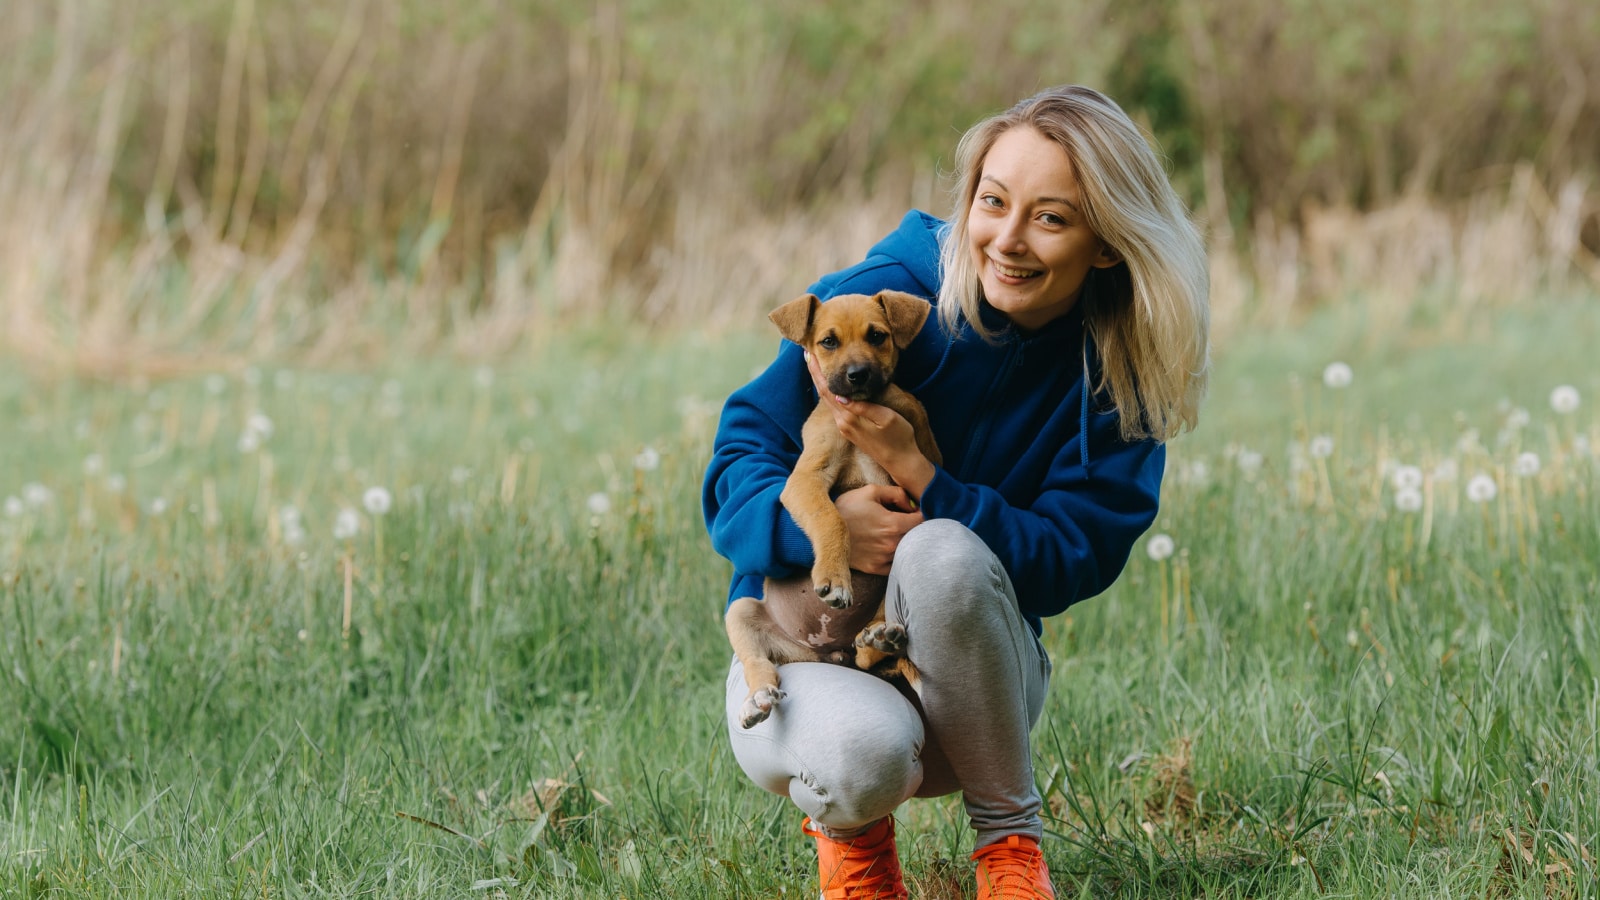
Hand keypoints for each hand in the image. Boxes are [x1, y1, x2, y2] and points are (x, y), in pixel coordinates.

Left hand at [804, 350, 935, 497]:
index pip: (828, 390)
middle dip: (815, 374)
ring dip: (822, 383)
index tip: (810, 355)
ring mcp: (845, 428)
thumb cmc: (899, 438)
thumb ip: (863, 407)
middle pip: (824, 394)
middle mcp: (842, 424)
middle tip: (808, 354)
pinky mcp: (850, 431)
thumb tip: (841, 396)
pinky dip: (831, 393)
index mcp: (849, 418)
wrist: (902, 463)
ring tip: (817, 367)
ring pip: (829, 401)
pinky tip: (832, 386)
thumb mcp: (886, 418)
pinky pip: (836, 408)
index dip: (817, 372)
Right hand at [834, 484, 922, 574]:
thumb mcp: (870, 491)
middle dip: (916, 529)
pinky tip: (889, 548)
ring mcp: (883, 558)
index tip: (915, 512)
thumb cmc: (846, 508)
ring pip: (907, 551)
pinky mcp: (875, 568)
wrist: (823, 531)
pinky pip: (895, 565)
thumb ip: (897, 494)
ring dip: (907, 543)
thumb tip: (912, 505)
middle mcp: (891, 544)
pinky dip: (897, 557)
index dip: (922, 514)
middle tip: (908, 522)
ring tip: (896, 534)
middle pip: (918, 537)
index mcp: (893, 524)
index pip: (922, 521)